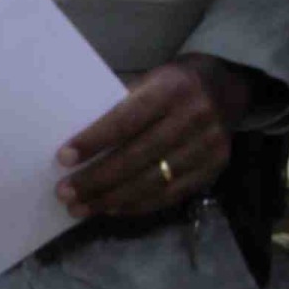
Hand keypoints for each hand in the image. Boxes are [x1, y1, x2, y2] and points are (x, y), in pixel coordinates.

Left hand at [56, 54, 255, 221]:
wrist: (224, 87)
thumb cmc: (172, 85)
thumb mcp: (150, 80)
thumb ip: (120, 106)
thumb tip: (77, 145)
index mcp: (172, 88)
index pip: (126, 120)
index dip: (94, 141)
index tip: (63, 158)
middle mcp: (194, 116)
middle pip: (136, 156)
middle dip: (96, 179)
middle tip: (64, 193)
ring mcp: (208, 145)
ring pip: (151, 181)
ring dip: (111, 199)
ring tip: (81, 207)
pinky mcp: (214, 169)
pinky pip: (169, 195)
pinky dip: (137, 205)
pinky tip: (111, 208)